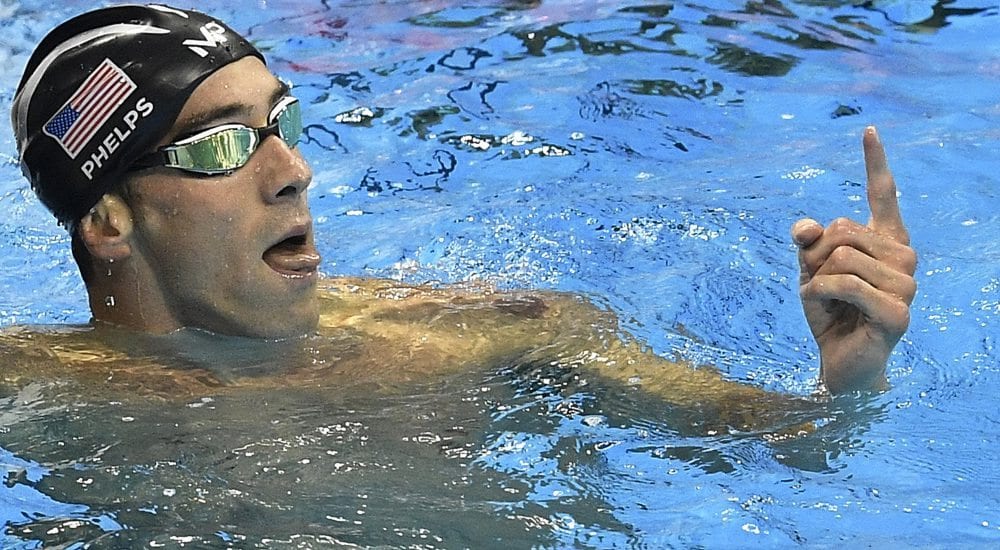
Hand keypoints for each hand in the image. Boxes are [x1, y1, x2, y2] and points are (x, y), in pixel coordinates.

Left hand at [791, 126, 916, 393]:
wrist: (840, 362)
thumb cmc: (830, 313)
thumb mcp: (810, 270)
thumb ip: (809, 243)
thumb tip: (804, 228)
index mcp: (886, 242)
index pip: (883, 195)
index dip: (875, 162)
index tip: (868, 129)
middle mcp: (903, 258)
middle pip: (842, 228)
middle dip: (815, 256)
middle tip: (820, 286)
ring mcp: (906, 285)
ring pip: (840, 255)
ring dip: (816, 279)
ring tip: (827, 303)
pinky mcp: (897, 312)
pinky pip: (841, 282)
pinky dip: (818, 293)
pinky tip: (822, 308)